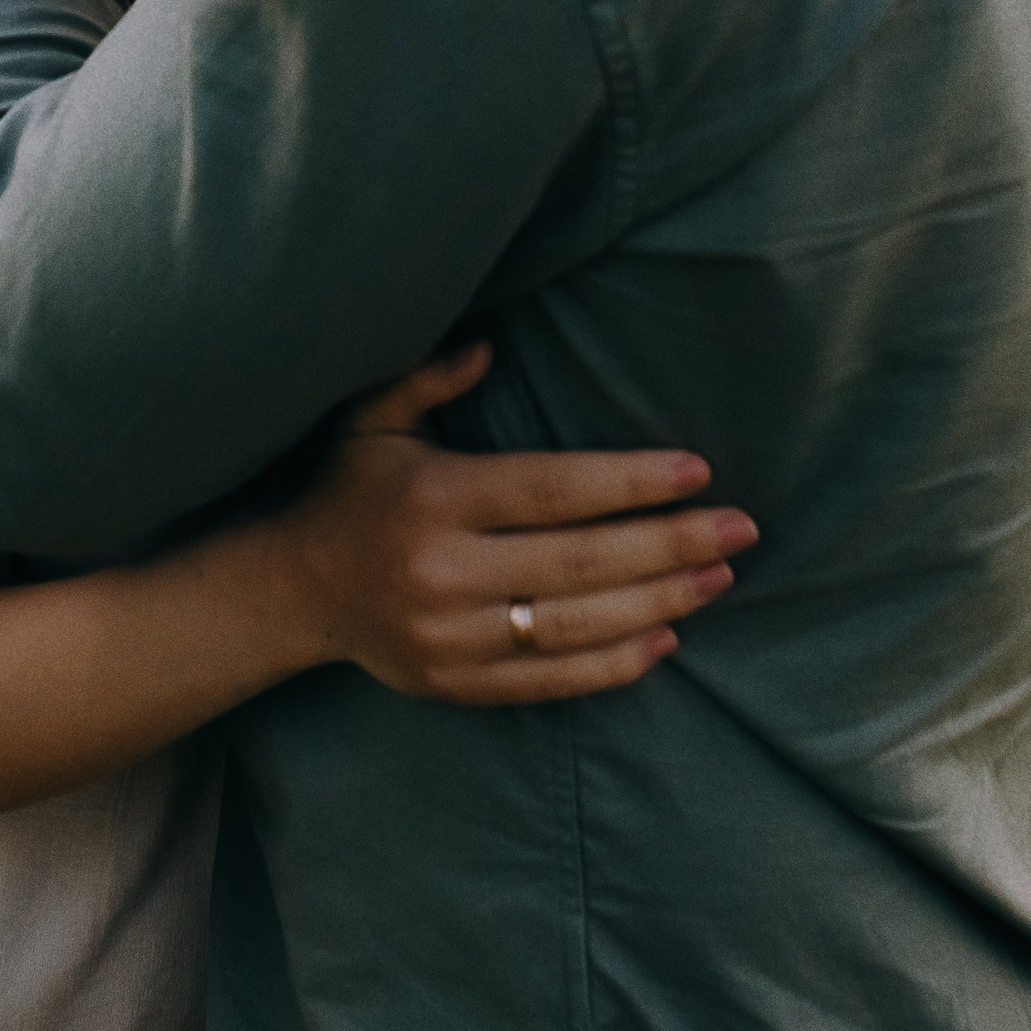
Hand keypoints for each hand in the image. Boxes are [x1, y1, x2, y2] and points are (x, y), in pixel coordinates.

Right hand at [277, 342, 756, 704]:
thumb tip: (489, 346)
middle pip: (579, 563)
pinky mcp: (456, 684)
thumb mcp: (369, 417)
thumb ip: (425, 376)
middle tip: (740, 528)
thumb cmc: (347, 489)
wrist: (290, 591)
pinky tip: (667, 637)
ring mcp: (450, 637)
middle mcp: (443, 572)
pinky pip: (551, 681)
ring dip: (660, 602)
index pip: (551, 490)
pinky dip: (614, 664)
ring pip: (576, 626)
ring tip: (721, 576)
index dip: (629, 482)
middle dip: (670, 545)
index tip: (697, 470)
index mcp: (433, 499)